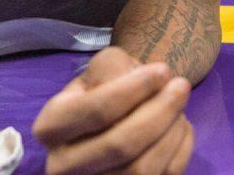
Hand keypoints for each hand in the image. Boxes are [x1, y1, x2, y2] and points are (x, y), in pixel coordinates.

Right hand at [33, 47, 194, 174]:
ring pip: (142, 168)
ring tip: (180, 107)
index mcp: (51, 126)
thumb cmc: (108, 90)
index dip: (135, 88)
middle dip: (160, 111)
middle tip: (182, 86)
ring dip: (172, 131)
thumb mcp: (102, 70)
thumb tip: (144, 82)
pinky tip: (180, 128)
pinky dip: (180, 149)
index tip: (164, 70)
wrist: (114, 118)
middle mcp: (62, 165)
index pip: (96, 110)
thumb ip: (115, 68)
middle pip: (121, 144)